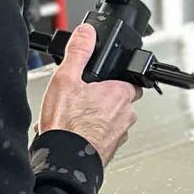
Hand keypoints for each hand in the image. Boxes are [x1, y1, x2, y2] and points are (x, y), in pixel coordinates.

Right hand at [37, 24, 137, 165]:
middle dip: (102, 99)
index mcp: (120, 94)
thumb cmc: (67, 125)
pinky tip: (74, 134)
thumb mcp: (66, 78)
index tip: (101, 80)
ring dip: (97, 119)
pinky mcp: (109, 151)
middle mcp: (125, 116)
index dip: (114, 79)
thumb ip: (78, 52)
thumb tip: (86, 32)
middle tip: (80, 100)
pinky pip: (103, 138)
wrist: (64, 161)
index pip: (129, 81)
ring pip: (112, 121)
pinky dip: (91, 135)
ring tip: (73, 118)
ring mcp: (119, 136)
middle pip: (120, 101)